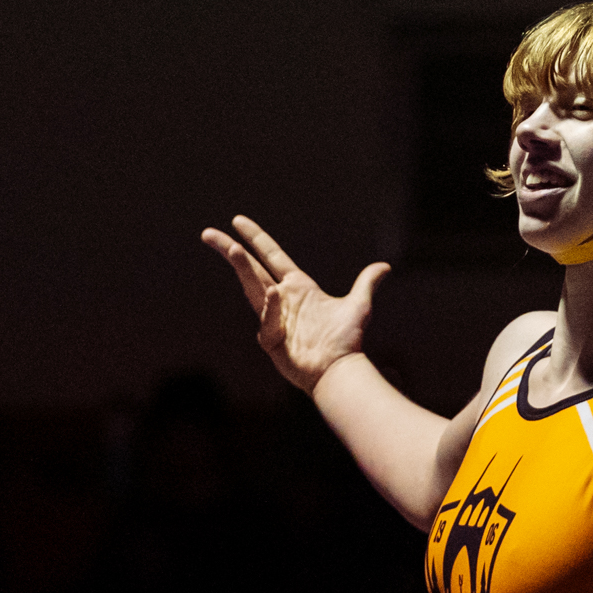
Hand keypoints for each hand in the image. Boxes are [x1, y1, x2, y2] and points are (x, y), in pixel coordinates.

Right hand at [201, 215, 390, 394]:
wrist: (340, 370)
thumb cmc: (347, 341)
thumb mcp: (359, 305)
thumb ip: (366, 283)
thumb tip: (385, 267)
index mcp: (298, 287)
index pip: (271, 256)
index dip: (255, 238)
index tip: (237, 222)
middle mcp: (281, 299)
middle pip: (250, 270)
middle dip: (230, 250)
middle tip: (207, 233)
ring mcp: (272, 319)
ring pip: (252, 288)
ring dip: (242, 268)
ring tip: (233, 248)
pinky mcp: (269, 339)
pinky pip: (267, 319)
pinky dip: (272, 308)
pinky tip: (276, 295)